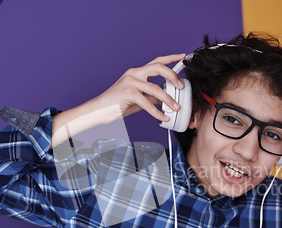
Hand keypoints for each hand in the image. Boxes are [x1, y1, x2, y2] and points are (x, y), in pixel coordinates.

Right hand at [51, 54, 186, 147]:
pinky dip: (157, 112)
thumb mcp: (138, 99)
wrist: (98, 110)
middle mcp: (134, 73)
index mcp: (136, 72)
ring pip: (155, 88)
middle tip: (181, 86)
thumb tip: (164, 99)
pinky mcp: (128, 93)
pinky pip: (147, 103)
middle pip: (158, 68)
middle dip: (173, 75)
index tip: (182, 56)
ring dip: (168, 99)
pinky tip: (163, 117)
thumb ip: (150, 97)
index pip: (156, 62)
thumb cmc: (116, 105)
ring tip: (176, 107)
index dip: (171, 58)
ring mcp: (130, 82)